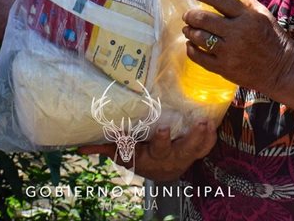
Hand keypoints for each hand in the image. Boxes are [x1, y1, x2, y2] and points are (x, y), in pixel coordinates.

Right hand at [78, 120, 217, 180]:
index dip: (162, 140)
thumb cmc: (139, 156)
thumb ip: (104, 148)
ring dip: (203, 136)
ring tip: (208, 122)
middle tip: (197, 124)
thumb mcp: (122, 155)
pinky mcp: (194, 152)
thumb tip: (79, 146)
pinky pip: (205, 147)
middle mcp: (171, 157)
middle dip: (191, 138)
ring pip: (197, 148)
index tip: (164, 129)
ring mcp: (185, 155)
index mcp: (153, 157)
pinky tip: (213, 123)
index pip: (158, 149)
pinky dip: (210, 138)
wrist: (160, 171)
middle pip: (182, 149)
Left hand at [182, 0, 293, 99]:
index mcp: (247, 17)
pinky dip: (191, 50)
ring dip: (189, 31)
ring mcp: (229, 52)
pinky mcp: (224, 68)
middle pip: (204, 19)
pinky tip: (191, 45)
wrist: (282, 70)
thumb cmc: (274, 40)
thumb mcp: (265, 16)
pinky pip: (200, 58)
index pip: (220, 0)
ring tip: (188, 29)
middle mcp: (236, 33)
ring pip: (199, 38)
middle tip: (188, 15)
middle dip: (191, 15)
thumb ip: (248, 3)